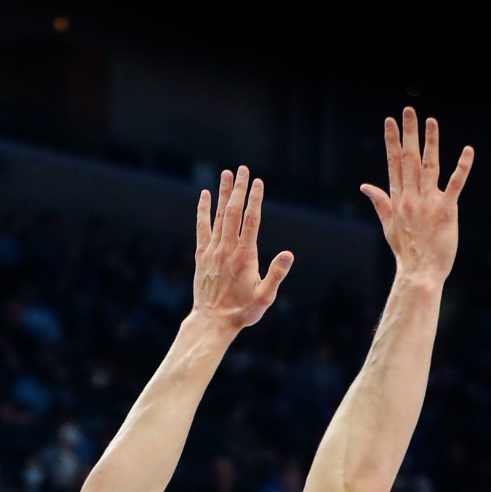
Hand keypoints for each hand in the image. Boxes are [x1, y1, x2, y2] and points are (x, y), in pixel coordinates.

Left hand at [192, 166, 292, 332]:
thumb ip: (276, 275)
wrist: (212, 323)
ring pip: (219, 217)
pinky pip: (202, 228)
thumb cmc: (241, 312)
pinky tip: (205, 195)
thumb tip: (288, 254)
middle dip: (239, 189)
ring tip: (227, 173)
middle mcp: (227, 250)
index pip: (251, 220)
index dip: (255, 199)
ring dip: (224, 194)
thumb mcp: (264, 297)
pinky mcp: (202, 256)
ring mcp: (212, 252)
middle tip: (243, 169)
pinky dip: (203, 210)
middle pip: (234, 212)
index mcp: (245, 256)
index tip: (258, 182)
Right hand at [361, 108, 471, 282]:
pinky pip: (455, 184)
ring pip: (428, 166)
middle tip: (408, 110)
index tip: (390, 121)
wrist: (419, 273)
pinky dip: (462, 167)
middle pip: (408, 160)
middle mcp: (411, 198)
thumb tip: (365, 186)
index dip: (392, 141)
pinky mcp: (446, 210)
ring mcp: (428, 203)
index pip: (393, 164)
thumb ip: (379, 202)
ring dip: (430, 142)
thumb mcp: (388, 225)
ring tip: (431, 121)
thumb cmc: (406, 251)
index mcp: (398, 200)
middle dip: (408, 133)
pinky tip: (467, 150)